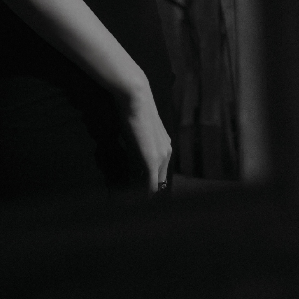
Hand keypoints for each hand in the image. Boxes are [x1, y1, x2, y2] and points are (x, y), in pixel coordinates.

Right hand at [115, 77, 171, 193]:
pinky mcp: (153, 160)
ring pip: (156, 184)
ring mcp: (161, 157)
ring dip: (145, 193)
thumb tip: (132, 163)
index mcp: (164, 146)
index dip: (149, 183)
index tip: (138, 191)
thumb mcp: (135, 133)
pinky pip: (151, 184)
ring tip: (135, 202)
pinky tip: (136, 200)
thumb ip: (136, 149)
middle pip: (160, 181)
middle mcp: (167, 153)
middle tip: (136, 201)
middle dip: (149, 191)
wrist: (135, 97)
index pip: (159, 172)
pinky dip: (145, 193)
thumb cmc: (132, 109)